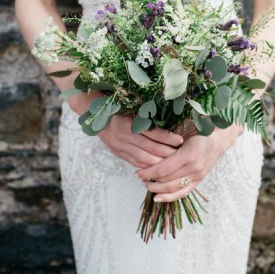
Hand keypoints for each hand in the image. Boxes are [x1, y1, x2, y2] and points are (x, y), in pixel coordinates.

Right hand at [67, 92, 183, 168]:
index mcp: (129, 123)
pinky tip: (158, 167)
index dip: (168, 138)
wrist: (93, 114)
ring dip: (159, 162)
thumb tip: (170, 117)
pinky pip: (135, 163)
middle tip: (181, 154)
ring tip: (173, 162)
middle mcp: (123, 136)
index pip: (153, 133)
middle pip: (151, 149)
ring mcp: (120, 147)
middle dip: (167, 153)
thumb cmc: (117, 107)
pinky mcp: (118, 153)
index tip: (180, 139)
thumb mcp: (131, 107)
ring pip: (144, 159)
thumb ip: (146, 115)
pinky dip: (148, 166)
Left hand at [135, 124, 242, 201]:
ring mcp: (198, 176)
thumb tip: (147, 148)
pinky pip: (183, 193)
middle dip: (150, 180)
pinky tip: (158, 198)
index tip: (137, 171)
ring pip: (173, 188)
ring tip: (146, 185)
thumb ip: (168, 142)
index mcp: (189, 154)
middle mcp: (194, 168)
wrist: (220, 136)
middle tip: (138, 176)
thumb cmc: (200, 129)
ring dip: (157, 189)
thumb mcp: (183, 131)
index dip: (148, 172)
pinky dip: (170, 197)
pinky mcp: (199, 180)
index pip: (163, 169)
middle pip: (166, 180)